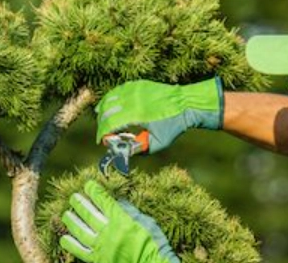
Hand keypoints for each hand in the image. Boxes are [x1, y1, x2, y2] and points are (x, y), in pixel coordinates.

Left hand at [60, 181, 186, 262]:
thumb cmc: (154, 242)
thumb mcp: (145, 220)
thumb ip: (128, 210)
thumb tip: (115, 201)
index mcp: (121, 219)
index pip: (102, 200)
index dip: (93, 191)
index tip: (88, 185)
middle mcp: (108, 231)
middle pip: (88, 214)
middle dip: (79, 203)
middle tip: (73, 197)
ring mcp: (102, 247)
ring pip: (81, 231)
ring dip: (71, 221)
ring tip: (66, 214)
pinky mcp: (99, 260)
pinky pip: (81, 252)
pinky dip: (71, 245)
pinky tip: (64, 238)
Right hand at [95, 77, 223, 153]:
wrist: (187, 104)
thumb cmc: (173, 125)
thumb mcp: (157, 143)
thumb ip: (139, 149)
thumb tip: (122, 153)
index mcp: (136, 114)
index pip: (110, 123)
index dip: (102, 133)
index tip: (101, 141)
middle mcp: (133, 100)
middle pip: (107, 110)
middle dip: (102, 123)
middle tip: (103, 132)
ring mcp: (135, 90)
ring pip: (111, 98)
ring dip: (103, 109)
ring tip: (101, 117)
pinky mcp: (139, 85)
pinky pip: (119, 90)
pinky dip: (111, 97)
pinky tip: (110, 103)